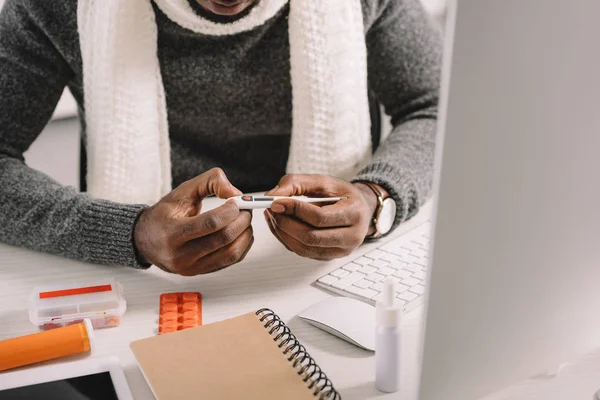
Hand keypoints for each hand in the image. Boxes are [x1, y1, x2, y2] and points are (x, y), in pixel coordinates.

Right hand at [134, 168, 253, 275]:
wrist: (146, 240)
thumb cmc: (164, 215)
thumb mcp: (182, 191)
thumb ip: (209, 182)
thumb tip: (235, 193)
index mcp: (172, 233)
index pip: (210, 223)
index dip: (230, 211)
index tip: (237, 201)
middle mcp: (181, 255)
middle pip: (224, 238)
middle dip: (242, 220)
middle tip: (246, 209)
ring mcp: (192, 268)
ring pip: (231, 253)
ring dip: (245, 234)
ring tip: (244, 220)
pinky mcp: (201, 273)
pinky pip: (231, 261)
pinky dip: (242, 246)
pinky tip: (241, 233)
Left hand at [263, 174, 378, 260]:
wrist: (360, 209)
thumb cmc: (342, 195)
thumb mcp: (323, 181)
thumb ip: (296, 183)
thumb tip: (272, 196)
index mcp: (354, 214)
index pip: (319, 217)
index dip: (295, 210)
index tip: (277, 202)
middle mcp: (351, 236)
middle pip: (310, 237)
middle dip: (285, 223)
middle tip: (272, 210)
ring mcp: (341, 250)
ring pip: (304, 248)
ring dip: (283, 233)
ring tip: (274, 216)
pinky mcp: (329, 257)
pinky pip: (303, 252)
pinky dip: (287, 240)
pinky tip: (282, 226)